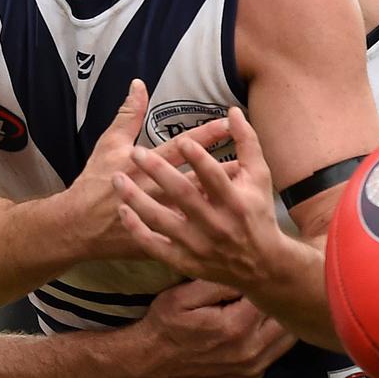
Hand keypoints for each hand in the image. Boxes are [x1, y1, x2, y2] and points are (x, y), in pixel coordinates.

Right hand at [65, 78, 230, 259]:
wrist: (78, 227)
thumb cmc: (94, 182)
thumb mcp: (109, 144)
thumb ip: (129, 114)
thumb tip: (139, 84)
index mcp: (145, 164)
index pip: (182, 146)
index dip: (206, 134)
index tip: (227, 123)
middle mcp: (157, 189)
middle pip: (198, 177)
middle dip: (224, 167)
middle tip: (249, 159)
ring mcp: (160, 215)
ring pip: (198, 206)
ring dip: (221, 197)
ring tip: (245, 190)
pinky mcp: (159, 237)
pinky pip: (188, 231)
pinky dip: (207, 224)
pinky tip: (224, 220)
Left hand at [113, 106, 288, 292]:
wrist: (261, 265)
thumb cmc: (257, 212)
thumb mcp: (260, 177)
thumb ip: (247, 142)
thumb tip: (233, 111)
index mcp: (235, 202)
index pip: (214, 177)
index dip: (199, 158)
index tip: (181, 140)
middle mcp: (215, 225)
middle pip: (183, 195)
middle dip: (158, 172)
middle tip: (136, 153)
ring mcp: (197, 244)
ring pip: (161, 220)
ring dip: (137, 199)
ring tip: (117, 179)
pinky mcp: (184, 260)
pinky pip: (155, 245)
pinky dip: (137, 228)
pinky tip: (123, 210)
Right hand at [135, 279, 295, 377]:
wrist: (153, 362)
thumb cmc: (166, 323)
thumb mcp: (183, 295)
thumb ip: (218, 283)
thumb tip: (248, 272)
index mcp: (236, 326)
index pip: (271, 294)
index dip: (267, 278)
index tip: (262, 267)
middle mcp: (250, 351)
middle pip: (286, 317)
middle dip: (279, 297)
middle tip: (269, 282)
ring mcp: (253, 368)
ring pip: (287, 337)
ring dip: (281, 317)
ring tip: (268, 300)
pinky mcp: (251, 377)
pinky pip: (275, 353)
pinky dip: (272, 337)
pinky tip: (258, 324)